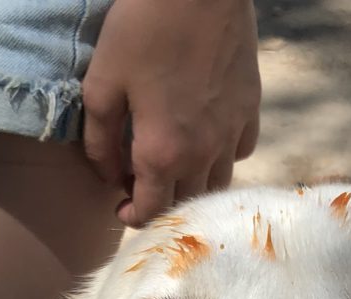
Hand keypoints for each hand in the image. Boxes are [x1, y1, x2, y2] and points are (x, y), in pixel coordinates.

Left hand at [82, 0, 260, 226]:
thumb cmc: (143, 29)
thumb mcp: (101, 84)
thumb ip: (99, 142)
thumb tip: (108, 176)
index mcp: (163, 155)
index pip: (151, 212)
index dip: (133, 218)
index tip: (121, 207)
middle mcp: (203, 155)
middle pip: (185, 204)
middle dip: (161, 205)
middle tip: (143, 186)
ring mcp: (231, 134)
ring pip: (217, 185)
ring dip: (194, 186)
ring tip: (175, 169)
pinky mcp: (252, 109)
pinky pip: (240, 152)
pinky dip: (222, 157)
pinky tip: (207, 140)